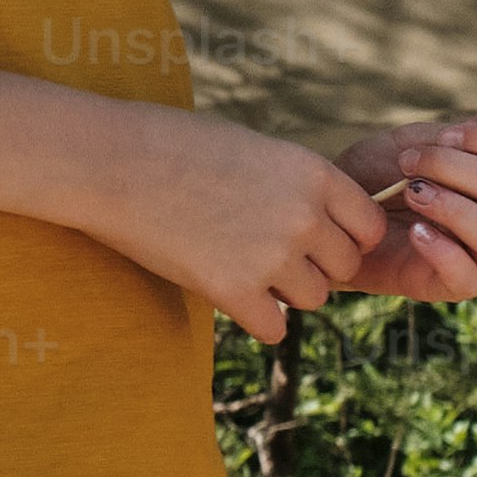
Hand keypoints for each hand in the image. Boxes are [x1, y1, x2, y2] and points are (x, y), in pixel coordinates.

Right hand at [85, 110, 385, 340]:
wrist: (108, 160)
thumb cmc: (175, 148)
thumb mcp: (257, 150)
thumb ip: (302, 189)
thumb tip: (336, 231)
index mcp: (315, 174)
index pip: (368, 228)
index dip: (342, 237)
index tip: (311, 237)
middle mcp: (304, 215)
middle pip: (345, 268)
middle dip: (313, 266)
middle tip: (265, 252)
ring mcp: (272, 254)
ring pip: (314, 299)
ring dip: (283, 291)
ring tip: (238, 262)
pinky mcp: (235, 289)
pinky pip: (275, 328)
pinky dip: (254, 318)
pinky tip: (225, 292)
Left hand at [335, 100, 476, 303]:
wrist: (330, 214)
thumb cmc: (376, 178)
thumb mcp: (413, 143)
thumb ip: (463, 131)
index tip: (446, 136)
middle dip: (452, 167)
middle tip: (407, 163)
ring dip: (455, 209)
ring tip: (412, 194)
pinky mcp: (454, 285)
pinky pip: (471, 278)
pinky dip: (443, 250)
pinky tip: (414, 232)